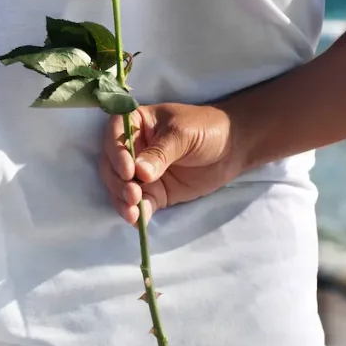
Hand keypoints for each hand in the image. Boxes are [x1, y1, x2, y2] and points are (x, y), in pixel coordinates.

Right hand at [99, 103, 244, 224]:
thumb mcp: (183, 134)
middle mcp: (131, 148)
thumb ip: (160, 153)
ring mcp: (140, 173)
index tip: (129, 171)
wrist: (233, 148)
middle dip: (118, 183)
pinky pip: (140, 204)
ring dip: (122, 201)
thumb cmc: (206, 128)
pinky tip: (138, 221)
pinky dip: (137, 213)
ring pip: (120, 188)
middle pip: (112, 166)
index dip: (116, 154)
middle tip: (132, 195)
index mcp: (134, 123)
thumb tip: (140, 173)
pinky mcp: (153, 192)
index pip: (115, 137)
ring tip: (132, 213)